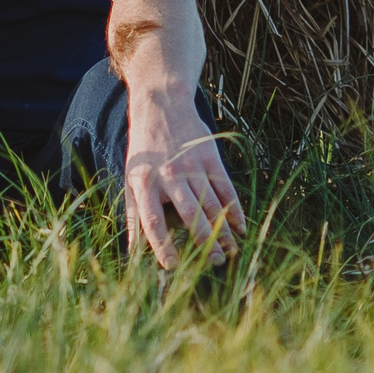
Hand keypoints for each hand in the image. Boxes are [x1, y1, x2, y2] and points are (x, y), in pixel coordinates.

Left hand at [120, 91, 245, 268]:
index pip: (153, 221)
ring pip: (211, 203)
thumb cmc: (144, 150)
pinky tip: (241, 226)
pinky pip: (225, 188)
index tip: (173, 266)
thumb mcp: (131, 179)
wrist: (162, 106)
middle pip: (190, 214)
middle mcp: (169, 175)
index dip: (162, 246)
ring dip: (224, 230)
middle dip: (204, 241)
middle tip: (215, 263)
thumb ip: (134, 216)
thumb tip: (133, 252)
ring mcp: (192, 165)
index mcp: (145, 183)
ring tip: (231, 251)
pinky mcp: (210, 157)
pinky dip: (235, 209)